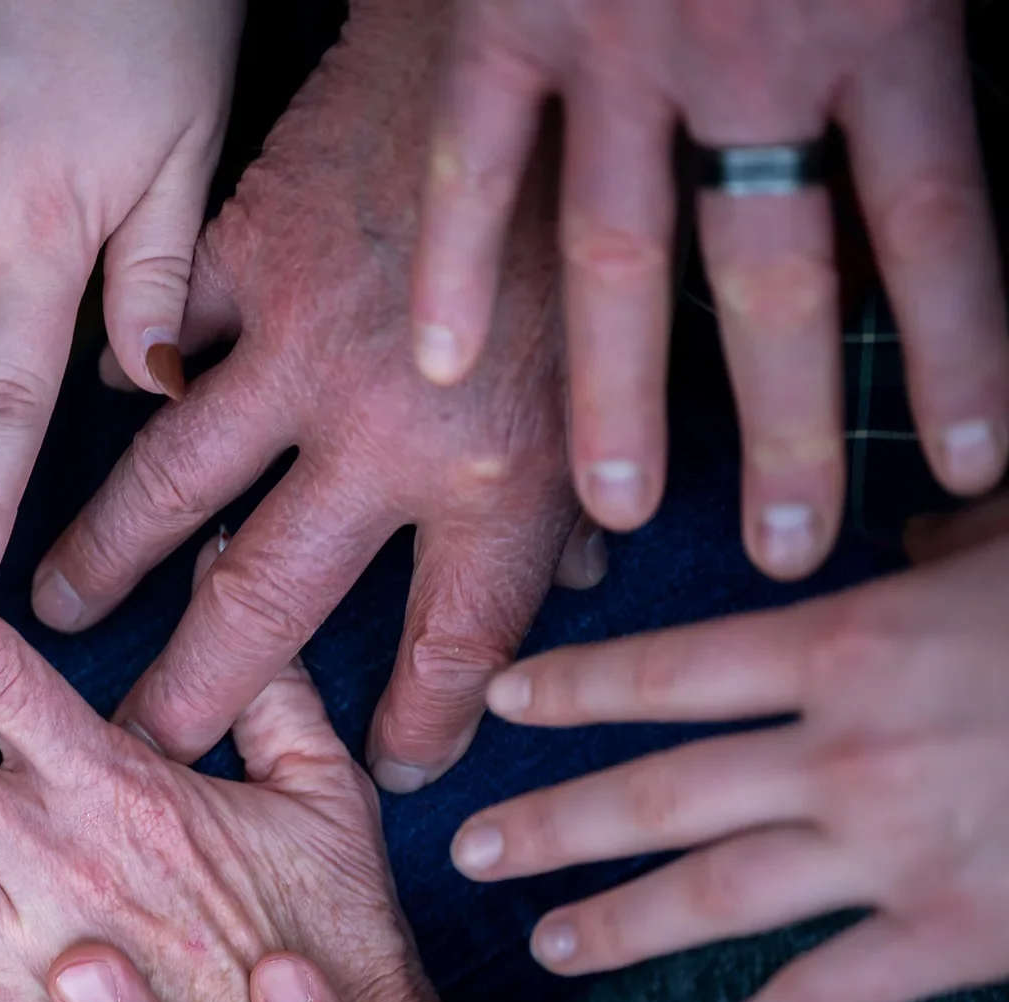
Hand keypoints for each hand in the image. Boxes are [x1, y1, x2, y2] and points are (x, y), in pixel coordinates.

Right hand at [30, 0, 575, 789]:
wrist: (538, 23)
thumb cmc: (603, 199)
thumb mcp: (630, 364)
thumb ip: (591, 483)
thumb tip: (575, 575)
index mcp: (502, 472)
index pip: (451, 646)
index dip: (420, 725)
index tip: (396, 768)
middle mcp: (385, 431)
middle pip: (266, 601)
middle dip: (193, 692)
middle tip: (140, 747)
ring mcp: (297, 345)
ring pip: (169, 482)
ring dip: (103, 554)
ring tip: (45, 603)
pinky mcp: (242, 254)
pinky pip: (160, 330)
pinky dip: (130, 363)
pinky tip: (102, 395)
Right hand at [414, 0, 1008, 578]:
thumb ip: (907, 38)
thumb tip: (896, 171)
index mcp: (882, 16)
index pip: (930, 221)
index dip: (956, 348)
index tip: (967, 460)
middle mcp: (747, 57)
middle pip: (774, 279)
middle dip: (789, 426)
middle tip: (788, 548)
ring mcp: (616, 46)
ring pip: (620, 256)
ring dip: (621, 395)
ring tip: (627, 505)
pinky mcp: (509, 14)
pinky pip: (477, 161)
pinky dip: (459, 265)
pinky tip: (445, 362)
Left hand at [450, 532, 1008, 1001]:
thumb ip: (949, 545)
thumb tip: (910, 532)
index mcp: (850, 644)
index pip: (671, 670)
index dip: (575, 686)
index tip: (500, 700)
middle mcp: (844, 751)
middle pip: (659, 793)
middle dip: (555, 821)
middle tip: (471, 847)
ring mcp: (893, 851)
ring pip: (716, 897)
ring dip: (619, 924)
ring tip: (547, 944)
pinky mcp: (955, 938)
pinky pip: (829, 1000)